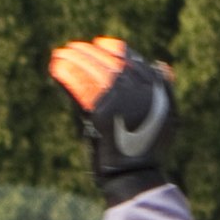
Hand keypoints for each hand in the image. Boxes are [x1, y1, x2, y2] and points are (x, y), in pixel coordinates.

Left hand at [48, 37, 178, 203]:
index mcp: (157, 89)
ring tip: (60, 53)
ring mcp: (123, 101)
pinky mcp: (103, 113)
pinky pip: (82, 88)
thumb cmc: (146, 149)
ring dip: (76, 60)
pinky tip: (56, 67)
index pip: (134, 60)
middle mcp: (142, 91)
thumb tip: (160, 64)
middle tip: (73, 47)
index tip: (100, 43)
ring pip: (95, 72)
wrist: (135, 176)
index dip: (116, 50)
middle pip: (111, 63)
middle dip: (90, 53)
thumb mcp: (163, 117)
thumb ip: (161, 89)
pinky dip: (68, 75)